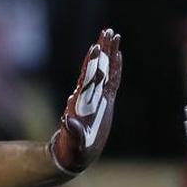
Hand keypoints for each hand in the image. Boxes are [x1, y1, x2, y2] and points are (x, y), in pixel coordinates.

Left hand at [50, 29, 122, 175]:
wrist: (72, 155)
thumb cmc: (72, 151)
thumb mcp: (72, 143)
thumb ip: (72, 132)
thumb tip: (68, 119)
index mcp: (83, 103)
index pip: (88, 78)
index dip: (92, 63)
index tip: (95, 47)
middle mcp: (89, 96)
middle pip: (97, 68)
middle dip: (103, 50)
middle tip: (107, 31)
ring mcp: (97, 97)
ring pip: (104, 70)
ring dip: (108, 53)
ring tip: (113, 35)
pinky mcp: (104, 102)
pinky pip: (111, 81)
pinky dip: (115, 68)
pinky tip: (118, 55)